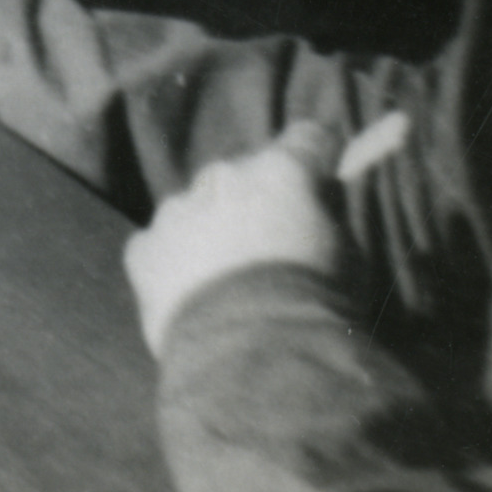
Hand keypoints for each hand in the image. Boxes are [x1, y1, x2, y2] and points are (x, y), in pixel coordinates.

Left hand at [124, 121, 346, 358]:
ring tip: (229, 284)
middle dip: (256, 201)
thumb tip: (317, 202)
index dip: (316, 159)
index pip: (307, 138)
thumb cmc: (317, 304)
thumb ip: (326, 216)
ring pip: (196, 208)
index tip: (320, 182)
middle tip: (270, 248)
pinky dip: (173, 263)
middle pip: (242, 175)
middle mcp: (222, 177)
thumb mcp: (348, 254)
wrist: (254, 353)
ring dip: (210, 231)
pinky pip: (159, 246)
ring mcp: (176, 210)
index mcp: (281, 170)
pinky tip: (193, 299)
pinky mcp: (143, 248)